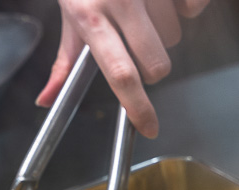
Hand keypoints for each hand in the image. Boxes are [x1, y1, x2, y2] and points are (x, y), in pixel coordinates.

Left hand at [35, 0, 209, 138]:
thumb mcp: (69, 16)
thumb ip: (63, 63)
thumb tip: (46, 99)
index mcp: (91, 18)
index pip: (120, 74)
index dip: (138, 107)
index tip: (150, 127)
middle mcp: (121, 1)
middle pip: (157, 65)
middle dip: (153, 66)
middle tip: (138, 46)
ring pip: (174, 36)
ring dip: (163, 31)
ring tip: (145, 10)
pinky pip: (193, 8)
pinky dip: (184, 7)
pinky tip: (165, 0)